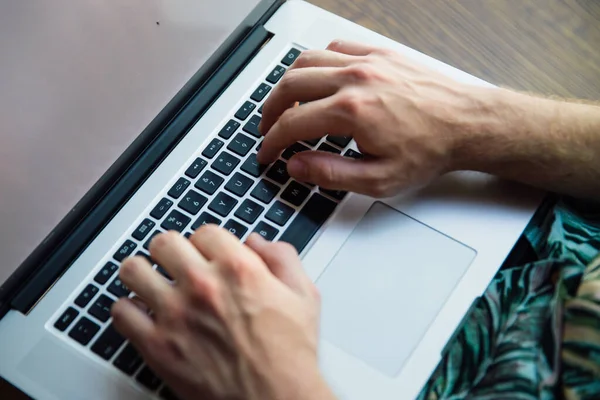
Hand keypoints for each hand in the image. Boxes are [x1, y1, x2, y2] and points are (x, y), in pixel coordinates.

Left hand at [111, 227, 333, 399]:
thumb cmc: (289, 355)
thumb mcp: (304, 296)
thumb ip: (282, 258)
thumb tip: (257, 242)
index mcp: (238, 269)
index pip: (204, 231)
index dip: (206, 241)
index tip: (206, 253)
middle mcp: (203, 285)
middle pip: (164, 242)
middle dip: (171, 250)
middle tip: (176, 263)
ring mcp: (176, 315)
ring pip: (133, 270)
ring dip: (142, 272)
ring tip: (151, 281)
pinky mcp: (157, 346)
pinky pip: (121, 313)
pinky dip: (128, 310)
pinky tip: (143, 314)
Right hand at [258, 40, 494, 196]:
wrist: (468, 124)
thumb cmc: (430, 150)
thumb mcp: (378, 179)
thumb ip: (330, 174)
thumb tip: (296, 165)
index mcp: (350, 111)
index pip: (292, 123)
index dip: (272, 141)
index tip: (267, 152)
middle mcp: (354, 79)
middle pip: (291, 85)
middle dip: (270, 109)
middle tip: (267, 128)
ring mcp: (367, 61)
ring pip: (308, 60)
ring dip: (289, 82)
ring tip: (284, 102)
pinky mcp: (380, 54)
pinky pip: (336, 47)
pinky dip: (318, 61)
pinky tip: (318, 78)